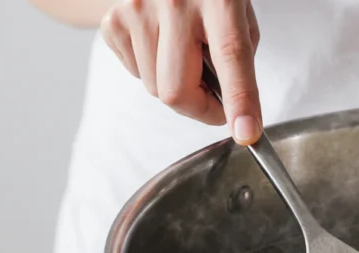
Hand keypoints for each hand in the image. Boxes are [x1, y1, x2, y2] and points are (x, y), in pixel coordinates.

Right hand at [100, 0, 261, 144]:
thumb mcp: (239, 15)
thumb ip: (239, 59)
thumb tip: (229, 108)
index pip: (231, 57)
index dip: (239, 100)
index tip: (245, 132)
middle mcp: (175, 2)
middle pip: (177, 91)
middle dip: (199, 109)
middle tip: (213, 99)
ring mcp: (137, 10)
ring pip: (154, 89)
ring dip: (175, 86)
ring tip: (183, 53)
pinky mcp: (113, 20)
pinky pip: (135, 74)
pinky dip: (151, 70)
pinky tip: (160, 42)